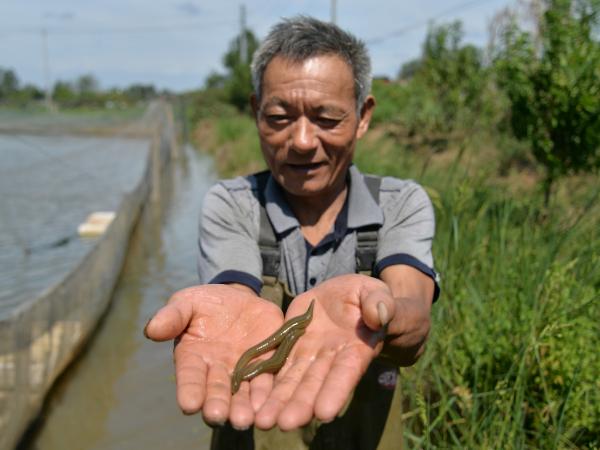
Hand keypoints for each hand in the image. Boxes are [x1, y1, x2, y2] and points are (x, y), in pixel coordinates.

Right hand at [143, 284, 283, 428]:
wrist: (239, 298)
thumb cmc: (205, 303)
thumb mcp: (187, 303)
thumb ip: (173, 316)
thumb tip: (151, 329)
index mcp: (194, 358)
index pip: (190, 377)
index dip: (189, 391)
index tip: (189, 404)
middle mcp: (217, 371)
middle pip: (217, 392)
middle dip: (217, 405)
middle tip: (217, 417)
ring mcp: (244, 370)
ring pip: (243, 394)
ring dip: (243, 408)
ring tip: (244, 420)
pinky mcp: (268, 363)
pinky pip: (268, 381)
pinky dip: (268, 394)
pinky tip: (268, 404)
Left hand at [254, 274, 395, 430]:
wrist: (345, 297)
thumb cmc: (368, 297)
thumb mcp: (375, 293)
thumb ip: (378, 303)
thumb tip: (378, 315)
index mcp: (356, 348)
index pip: (347, 372)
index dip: (336, 391)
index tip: (324, 413)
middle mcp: (331, 360)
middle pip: (315, 385)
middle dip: (300, 405)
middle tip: (284, 424)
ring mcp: (309, 356)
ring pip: (292, 382)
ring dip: (278, 402)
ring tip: (262, 421)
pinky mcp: (290, 348)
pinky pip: (276, 366)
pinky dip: (266, 384)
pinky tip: (252, 400)